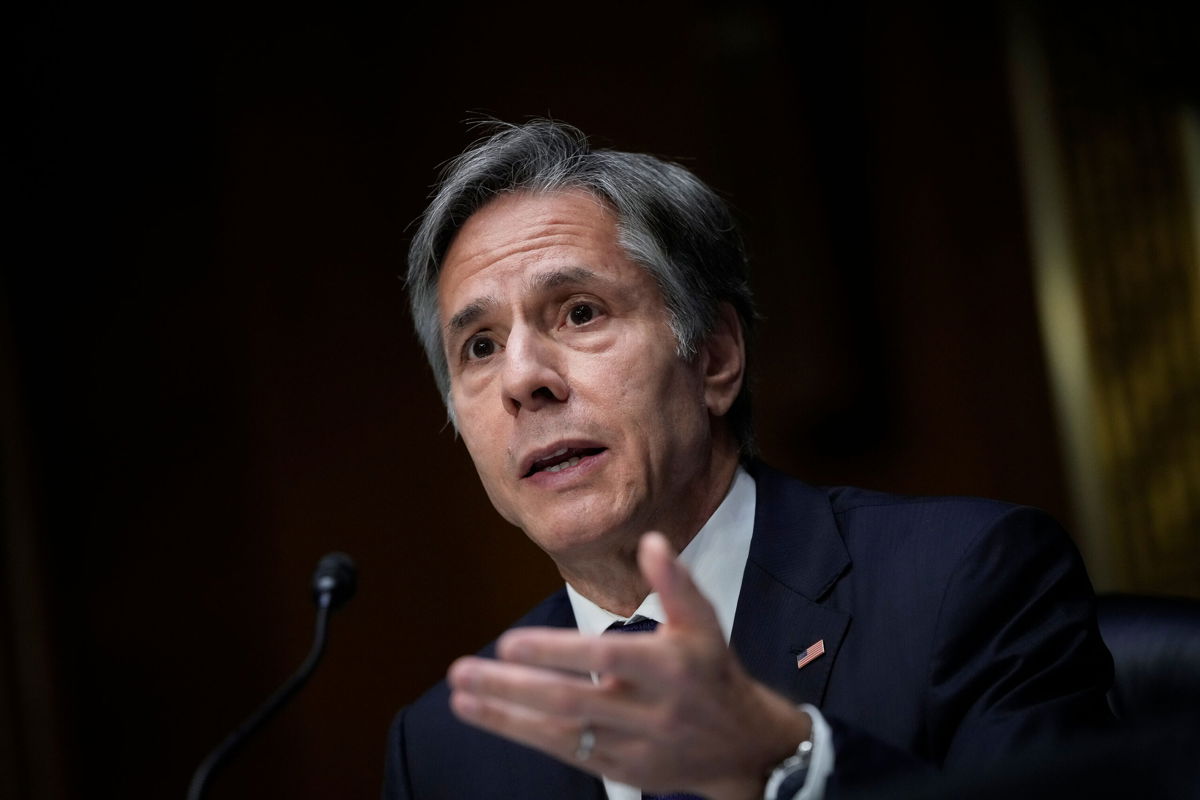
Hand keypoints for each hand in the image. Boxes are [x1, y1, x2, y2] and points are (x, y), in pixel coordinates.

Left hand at [447, 532, 810, 799]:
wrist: (743, 746)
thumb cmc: (712, 671)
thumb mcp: (704, 624)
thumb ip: (675, 584)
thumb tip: (652, 541)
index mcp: (670, 668)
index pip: (605, 659)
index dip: (556, 653)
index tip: (508, 644)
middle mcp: (650, 710)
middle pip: (571, 702)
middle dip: (512, 690)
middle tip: (462, 672)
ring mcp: (633, 745)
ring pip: (561, 734)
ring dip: (506, 716)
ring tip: (460, 697)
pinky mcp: (621, 769)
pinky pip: (567, 753)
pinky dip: (526, 734)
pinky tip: (489, 716)